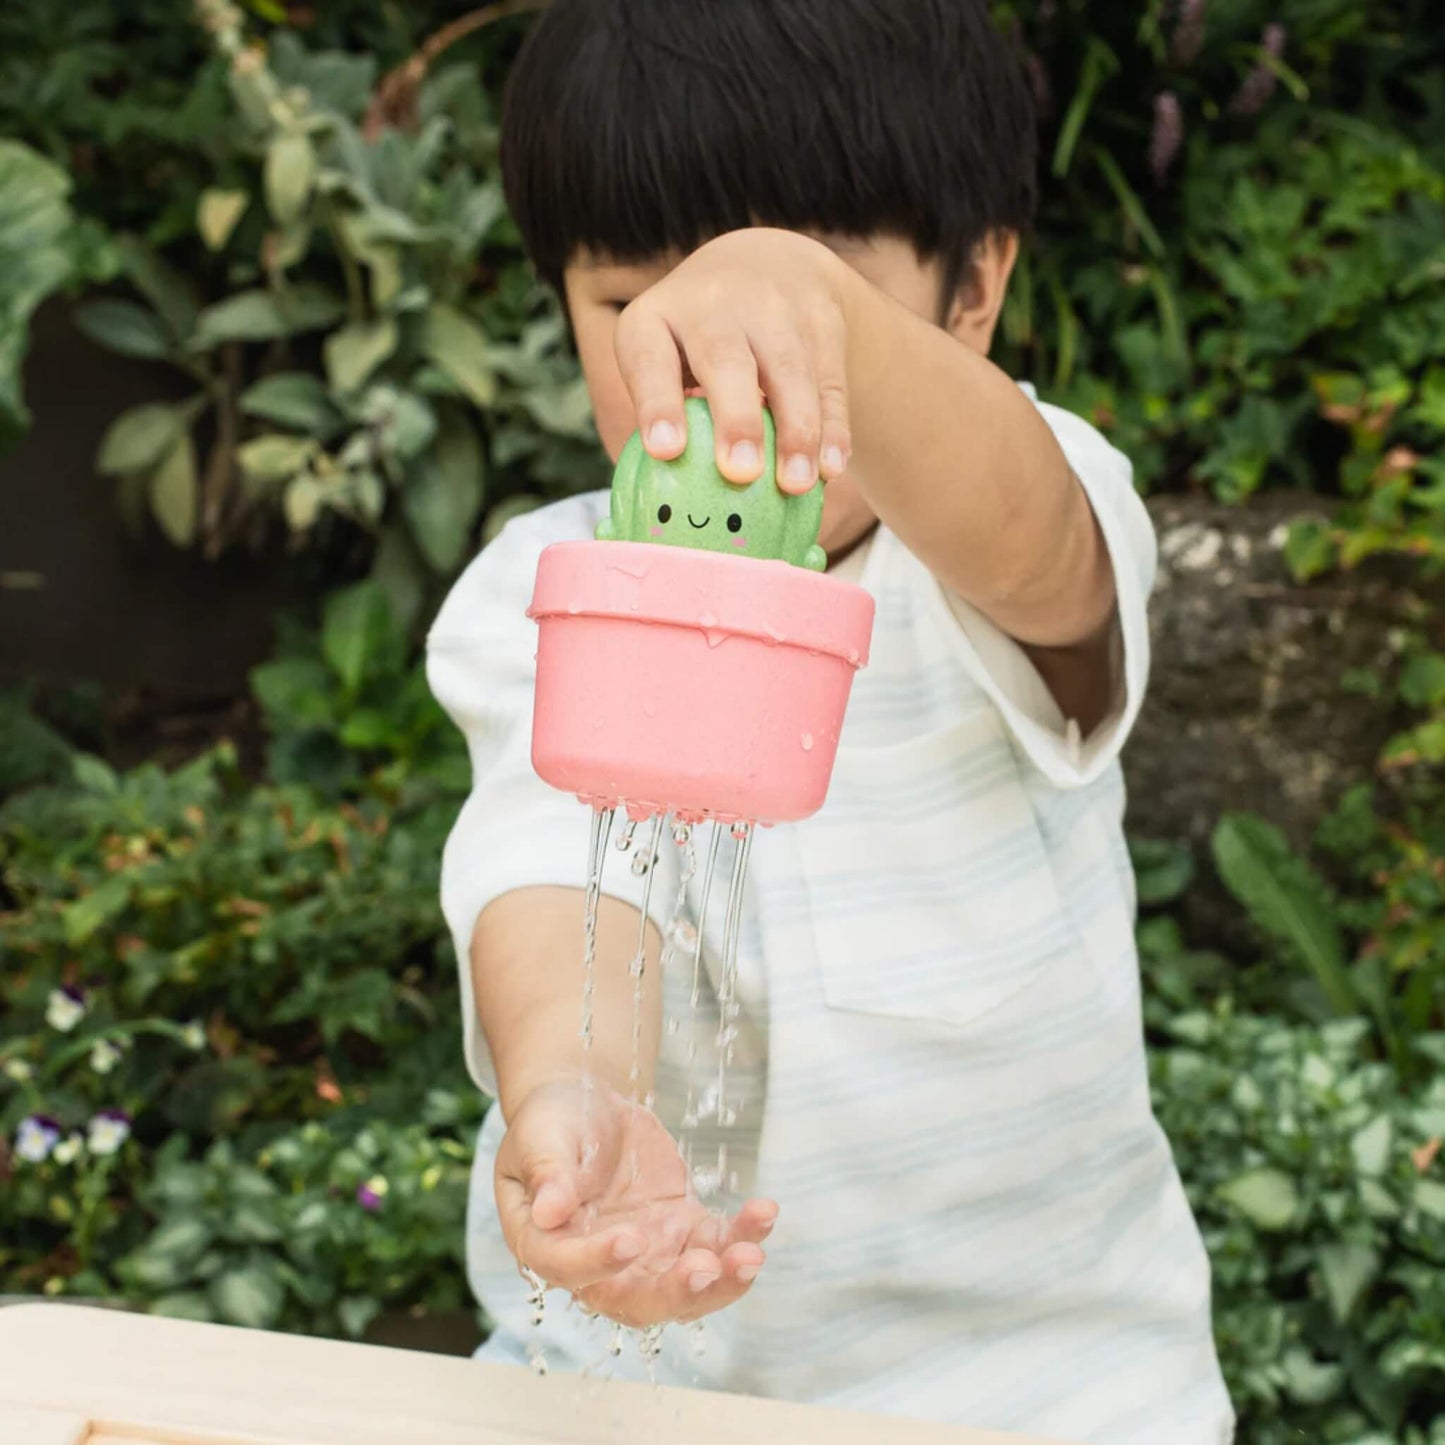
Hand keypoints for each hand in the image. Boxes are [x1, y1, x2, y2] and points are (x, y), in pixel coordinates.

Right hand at [495, 1075, 776, 1326]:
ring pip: (685, 1286)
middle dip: (676, 1292)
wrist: (587, 1103)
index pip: (569, 1268)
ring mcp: (645, 1252)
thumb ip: (547, 1171)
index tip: (630, 1238)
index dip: (599, 1262)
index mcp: (547, 1244)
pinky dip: (743, 1235)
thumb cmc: (551, 1121)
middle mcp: (598, 1265)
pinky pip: (716, 1244)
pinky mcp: (680, 1230)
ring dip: (722, 1279)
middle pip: (637, 1300)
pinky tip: (764, 1212)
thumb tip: (547, 1212)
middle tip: (707, 1269)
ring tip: (752, 1254)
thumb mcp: (540, 1134)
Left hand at [614, 228, 854, 494]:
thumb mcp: (665, 356)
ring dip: (796, 431)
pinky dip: (833, 427)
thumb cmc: (696, 344)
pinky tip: (831, 468)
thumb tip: (672, 507)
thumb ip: (666, 416)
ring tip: (795, 485)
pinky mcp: (820, 319)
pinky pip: (828, 379)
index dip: (657, 404)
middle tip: (740, 472)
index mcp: (656, 319)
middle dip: (736, 419)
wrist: (769, 264)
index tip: (665, 450)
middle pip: (724, 359)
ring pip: (788, 370)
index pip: (649, 359)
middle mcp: (710, 302)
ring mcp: (771, 305)